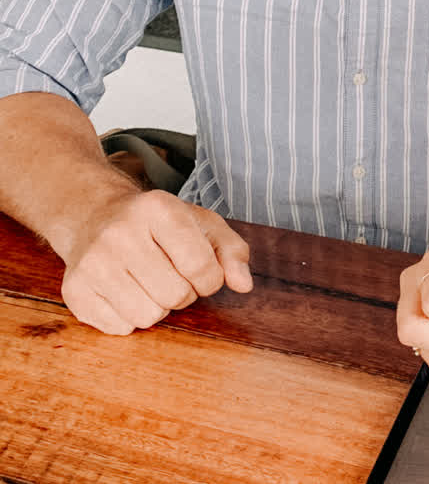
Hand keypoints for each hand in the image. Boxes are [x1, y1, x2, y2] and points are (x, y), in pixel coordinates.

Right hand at [60, 188, 252, 334]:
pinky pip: (120, 328)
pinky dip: (130, 317)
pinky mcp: (74, 290)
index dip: (211, 278)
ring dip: (158, 307)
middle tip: (172, 275)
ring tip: (149, 282)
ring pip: (148, 316)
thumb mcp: (203, 224)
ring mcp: (93, 263)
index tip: (202, 270)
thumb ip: (232, 252)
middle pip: (176, 295)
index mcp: (158, 209)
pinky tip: (125, 291)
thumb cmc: (159, 224)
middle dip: (184, 293)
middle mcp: (120, 233)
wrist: (94, 216)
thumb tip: (244, 285)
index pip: (201, 266)